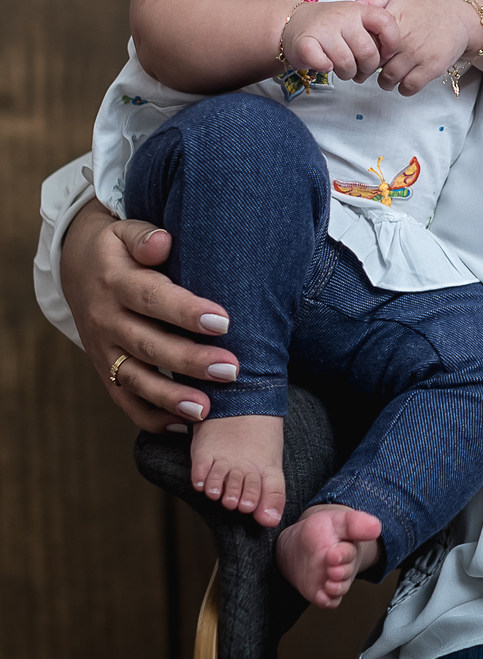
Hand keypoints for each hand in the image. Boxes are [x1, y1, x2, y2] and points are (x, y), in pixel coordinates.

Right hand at [60, 199, 239, 432]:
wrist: (75, 268)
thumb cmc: (117, 249)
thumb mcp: (125, 230)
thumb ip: (145, 237)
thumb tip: (162, 243)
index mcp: (116, 282)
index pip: (152, 299)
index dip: (186, 312)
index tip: (223, 321)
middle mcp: (107, 320)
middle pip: (149, 345)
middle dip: (190, 361)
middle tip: (231, 370)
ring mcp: (103, 350)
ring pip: (136, 379)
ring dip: (171, 398)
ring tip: (206, 410)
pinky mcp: (104, 370)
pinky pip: (124, 400)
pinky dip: (150, 417)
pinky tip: (182, 427)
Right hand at [283, 1, 396, 81]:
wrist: (292, 22)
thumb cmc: (330, 27)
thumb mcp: (355, 19)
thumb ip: (374, 30)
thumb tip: (393, 53)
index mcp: (358, 10)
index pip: (386, 22)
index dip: (391, 43)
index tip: (386, 55)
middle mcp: (342, 17)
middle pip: (368, 51)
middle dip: (367, 69)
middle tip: (361, 71)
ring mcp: (323, 29)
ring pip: (346, 62)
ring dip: (348, 73)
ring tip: (344, 70)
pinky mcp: (304, 43)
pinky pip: (323, 64)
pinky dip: (326, 69)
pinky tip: (326, 65)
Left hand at [365, 0, 480, 96]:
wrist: (460, 16)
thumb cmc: (427, 8)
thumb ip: (374, 2)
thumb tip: (352, 7)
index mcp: (393, 20)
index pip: (365, 42)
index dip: (360, 51)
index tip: (362, 54)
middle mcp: (404, 38)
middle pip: (374, 63)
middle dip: (369, 69)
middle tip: (370, 70)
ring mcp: (418, 54)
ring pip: (389, 78)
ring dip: (385, 82)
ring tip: (387, 77)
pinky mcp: (432, 68)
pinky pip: (409, 87)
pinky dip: (403, 88)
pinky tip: (404, 81)